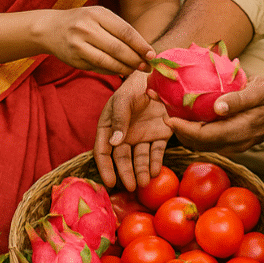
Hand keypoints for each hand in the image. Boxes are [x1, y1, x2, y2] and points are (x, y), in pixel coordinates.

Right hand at [42, 6, 155, 76]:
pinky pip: (98, 68)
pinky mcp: (74, 59)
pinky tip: (120, 71)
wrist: (50, 29)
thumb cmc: (82, 22)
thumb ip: (118, 29)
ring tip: (135, 70)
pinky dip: (112, 71)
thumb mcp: (98, 16)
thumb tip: (143, 48)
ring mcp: (79, 45)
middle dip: (136, 60)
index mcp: (97, 14)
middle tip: (147, 67)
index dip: (141, 45)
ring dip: (125, 68)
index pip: (125, 31)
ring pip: (109, 61)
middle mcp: (87, 28)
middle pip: (118, 48)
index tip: (152, 54)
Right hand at [95, 71, 172, 190]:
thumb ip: (119, 119)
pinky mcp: (160, 136)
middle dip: (126, 173)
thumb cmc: (135, 85)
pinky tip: (156, 171)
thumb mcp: (124, 99)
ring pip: (140, 158)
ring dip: (142, 171)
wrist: (160, 75)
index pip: (103, 151)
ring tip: (145, 183)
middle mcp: (125, 135)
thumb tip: (115, 142)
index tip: (110, 181)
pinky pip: (157, 152)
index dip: (106, 167)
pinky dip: (156, 162)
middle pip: (123, 158)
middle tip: (132, 187)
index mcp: (109, 127)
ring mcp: (142, 136)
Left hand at [164, 76, 263, 155]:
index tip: (166, 117)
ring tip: (170, 115)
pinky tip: (186, 118)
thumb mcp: (260, 90)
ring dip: (183, 133)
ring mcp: (234, 146)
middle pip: (197, 144)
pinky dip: (194, 133)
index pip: (203, 135)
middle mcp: (235, 144)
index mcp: (240, 131)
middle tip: (162, 112)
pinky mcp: (233, 143)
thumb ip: (238, 99)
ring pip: (201, 145)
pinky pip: (208, 142)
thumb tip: (216, 107)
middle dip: (177, 131)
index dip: (182, 129)